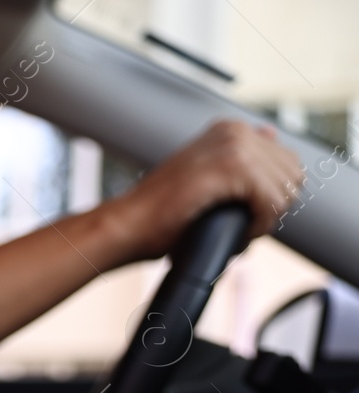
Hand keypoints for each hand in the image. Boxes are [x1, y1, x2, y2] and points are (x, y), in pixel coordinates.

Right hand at [102, 120, 304, 261]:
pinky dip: (258, 226)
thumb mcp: (204, 179)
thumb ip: (239, 161)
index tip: (245, 214)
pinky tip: (237, 234)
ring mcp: (234, 146)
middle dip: (274, 207)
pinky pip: (271, 202)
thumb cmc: (159, 213)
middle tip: (243, 225)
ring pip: (284, 190)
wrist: (128, 225)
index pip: (286, 163)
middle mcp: (234, 131)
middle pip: (292, 175)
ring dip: (265, 219)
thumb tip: (271, 139)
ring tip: (237, 231)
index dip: (272, 197)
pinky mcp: (232, 168)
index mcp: (230, 130)